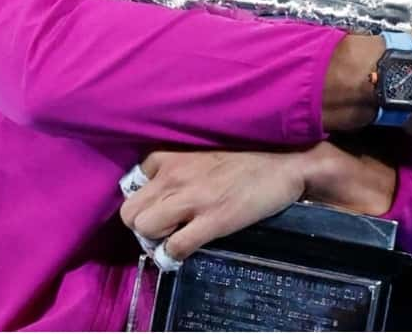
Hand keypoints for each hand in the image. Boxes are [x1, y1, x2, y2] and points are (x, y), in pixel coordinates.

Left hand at [119, 149, 307, 263]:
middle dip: (141, 226)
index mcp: (165, 157)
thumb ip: (171, 169)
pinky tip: (181, 254)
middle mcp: (171, 176)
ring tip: (172, 240)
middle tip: (160, 231)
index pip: (130, 187)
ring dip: (155, 241)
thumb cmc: (241, 159)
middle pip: (130, 213)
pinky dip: (173, 256)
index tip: (156, 210)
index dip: (142, 204)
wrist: (281, 165)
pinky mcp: (212, 220)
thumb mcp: (195, 155)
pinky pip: (175, 246)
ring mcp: (190, 199)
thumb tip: (153, 196)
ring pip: (144, 228)